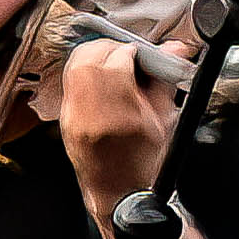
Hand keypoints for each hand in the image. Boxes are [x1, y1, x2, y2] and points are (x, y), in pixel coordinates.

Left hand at [55, 39, 175, 213]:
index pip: (116, 62)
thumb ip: (165, 80)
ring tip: (114, 63)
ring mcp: (72, 117)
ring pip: (73, 66)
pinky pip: (70, 82)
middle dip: (109, 46)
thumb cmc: (143, 163)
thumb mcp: (165, 120)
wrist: (118, 192)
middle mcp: (90, 115)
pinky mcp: (64, 118)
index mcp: (121, 115)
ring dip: (94, 55)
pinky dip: (85, 71)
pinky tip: (101, 79)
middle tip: (126, 53)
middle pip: (87, 58)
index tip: (141, 53)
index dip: (132, 50)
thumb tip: (175, 50)